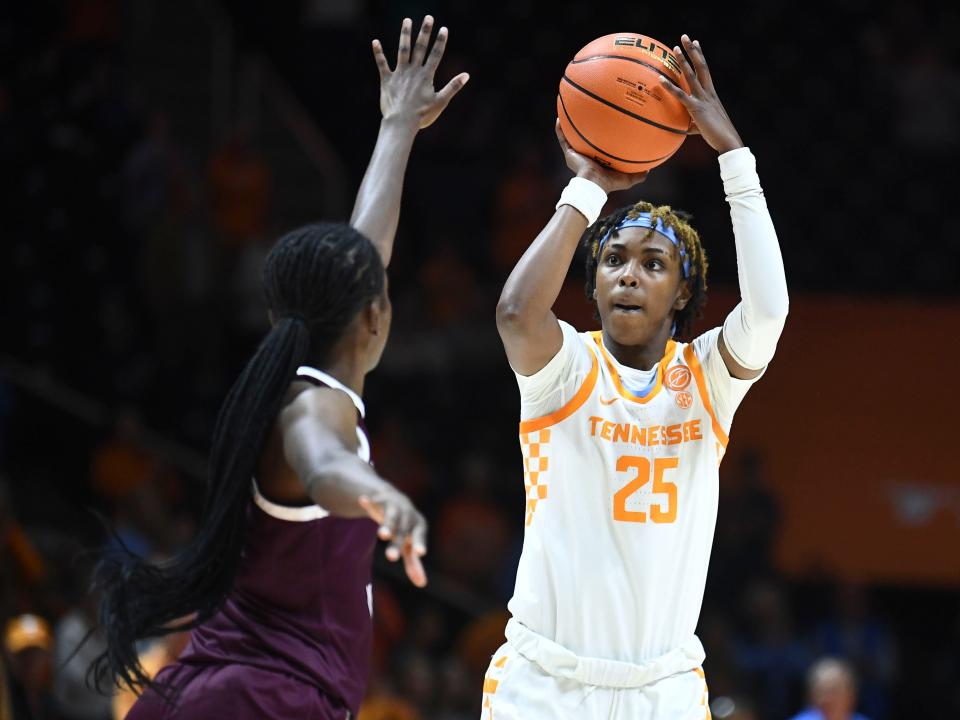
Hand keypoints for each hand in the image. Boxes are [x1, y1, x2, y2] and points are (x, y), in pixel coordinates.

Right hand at [358, 489, 427, 586]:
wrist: (395, 499)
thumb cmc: (405, 527)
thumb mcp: (409, 543)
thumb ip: (413, 563)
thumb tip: (422, 584)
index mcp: (418, 526)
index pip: (419, 536)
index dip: (419, 543)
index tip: (420, 553)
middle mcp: (408, 515)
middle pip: (402, 531)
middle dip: (397, 543)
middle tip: (392, 558)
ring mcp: (395, 507)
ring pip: (392, 517)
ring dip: (388, 525)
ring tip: (382, 535)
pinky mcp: (380, 500)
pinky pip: (375, 501)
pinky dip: (369, 501)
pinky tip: (362, 500)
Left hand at [372, 16, 469, 129]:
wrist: (401, 123)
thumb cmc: (422, 115)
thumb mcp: (441, 102)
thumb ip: (453, 87)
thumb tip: (466, 75)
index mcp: (426, 76)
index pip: (435, 55)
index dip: (440, 42)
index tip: (444, 29)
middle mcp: (413, 71)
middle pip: (420, 48)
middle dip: (425, 32)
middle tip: (428, 18)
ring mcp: (399, 74)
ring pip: (402, 50)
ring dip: (405, 34)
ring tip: (407, 21)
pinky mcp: (387, 80)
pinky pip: (382, 64)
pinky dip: (378, 53)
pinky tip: (375, 42)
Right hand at [555, 120, 648, 193]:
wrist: (593, 185)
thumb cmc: (608, 184)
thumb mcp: (627, 179)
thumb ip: (639, 175)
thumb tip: (650, 169)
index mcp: (598, 160)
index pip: (600, 146)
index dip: (602, 137)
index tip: (607, 125)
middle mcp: (586, 155)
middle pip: (585, 138)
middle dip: (586, 127)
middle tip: (589, 114)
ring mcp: (576, 153)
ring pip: (571, 136)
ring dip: (570, 125)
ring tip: (570, 110)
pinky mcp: (569, 153)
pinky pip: (562, 138)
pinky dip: (559, 129)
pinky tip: (558, 118)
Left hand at [659, 35, 742, 154]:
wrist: (727, 141)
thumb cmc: (717, 136)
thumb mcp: (703, 126)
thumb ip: (693, 123)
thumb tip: (683, 128)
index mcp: (711, 94)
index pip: (705, 70)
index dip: (700, 56)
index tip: (696, 43)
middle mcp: (708, 93)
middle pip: (700, 66)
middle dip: (693, 51)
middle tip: (685, 37)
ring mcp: (702, 99)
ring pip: (692, 76)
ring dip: (683, 61)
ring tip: (675, 48)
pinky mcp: (696, 109)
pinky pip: (681, 95)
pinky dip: (670, 87)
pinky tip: (660, 79)